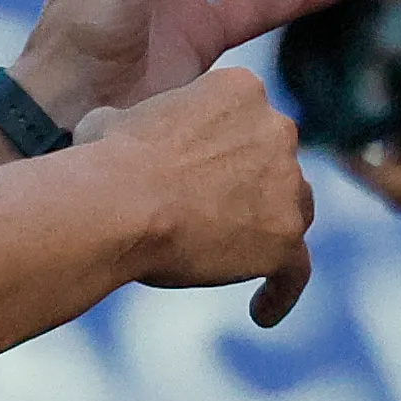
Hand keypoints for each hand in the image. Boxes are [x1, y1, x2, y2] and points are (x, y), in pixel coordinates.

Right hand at [80, 66, 314, 326]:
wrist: (120, 204)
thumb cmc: (106, 159)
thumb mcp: (115, 118)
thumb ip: (135, 121)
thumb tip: (114, 131)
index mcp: (240, 89)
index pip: (246, 119)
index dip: (223, 148)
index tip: (198, 174)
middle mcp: (276, 128)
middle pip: (276, 162)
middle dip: (252, 186)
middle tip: (213, 216)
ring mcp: (288, 184)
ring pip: (292, 211)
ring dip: (269, 230)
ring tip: (235, 260)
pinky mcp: (286, 236)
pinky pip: (295, 269)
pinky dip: (281, 290)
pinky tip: (261, 312)